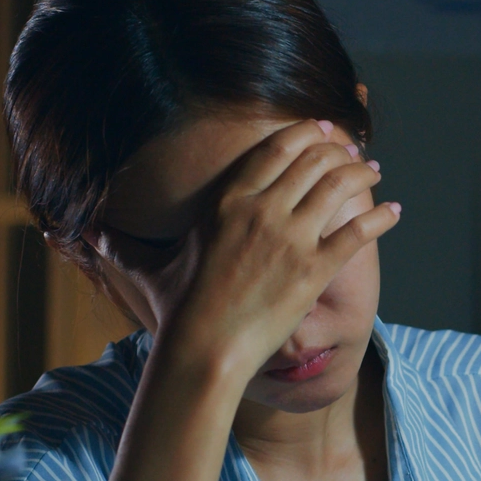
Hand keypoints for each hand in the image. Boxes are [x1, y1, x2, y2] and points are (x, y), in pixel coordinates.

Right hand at [102, 118, 398, 480]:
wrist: (204, 350)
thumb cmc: (177, 311)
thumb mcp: (148, 269)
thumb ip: (121, 246)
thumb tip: (84, 235)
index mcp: (227, 200)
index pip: (276, 149)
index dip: (305, 133)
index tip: (321, 130)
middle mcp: (261, 210)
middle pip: (312, 160)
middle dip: (339, 149)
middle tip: (354, 151)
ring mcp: (289, 239)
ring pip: (339, 187)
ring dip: (363, 174)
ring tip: (375, 172)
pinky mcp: (313, 272)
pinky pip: (356, 234)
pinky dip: (380, 219)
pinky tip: (395, 213)